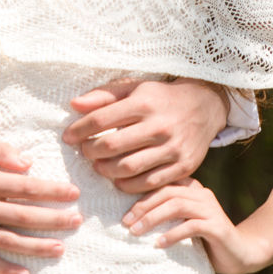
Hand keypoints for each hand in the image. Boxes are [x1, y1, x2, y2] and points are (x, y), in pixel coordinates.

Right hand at [0, 137, 81, 273]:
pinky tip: (24, 273)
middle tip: (77, 222)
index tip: (74, 194)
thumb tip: (28, 163)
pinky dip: (4, 268)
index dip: (53, 192)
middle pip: (25, 216)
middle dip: (55, 220)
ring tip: (60, 249)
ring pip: (9, 241)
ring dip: (37, 246)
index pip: (27, 188)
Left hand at [63, 78, 228, 192]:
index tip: (68, 137)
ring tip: (100, 166)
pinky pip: (149, 183)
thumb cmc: (160, 98)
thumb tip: (74, 104)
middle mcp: (159, 125)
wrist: (204, 106)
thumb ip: (104, 95)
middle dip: (90, 152)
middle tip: (85, 153)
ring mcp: (173, 148)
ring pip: (128, 168)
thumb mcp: (134, 88)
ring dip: (106, 171)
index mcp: (144, 103)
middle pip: (112, 146)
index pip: (101, 120)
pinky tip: (119, 179)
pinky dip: (128, 185)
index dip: (79, 130)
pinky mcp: (184, 166)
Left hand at [121, 177, 272, 273]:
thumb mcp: (183, 223)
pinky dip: (173, 234)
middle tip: (126, 222)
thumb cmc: (205, 239)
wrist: (241, 253)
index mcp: (192, 189)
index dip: (140, 193)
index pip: (163, 183)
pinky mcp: (218, 227)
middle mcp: (202, 194)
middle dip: (143, 206)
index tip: (122, 210)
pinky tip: (159, 244)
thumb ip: (166, 214)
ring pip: (177, 205)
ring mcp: (211, 209)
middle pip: (167, 192)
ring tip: (136, 231)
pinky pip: (191, 226)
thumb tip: (130, 216)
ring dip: (153, 218)